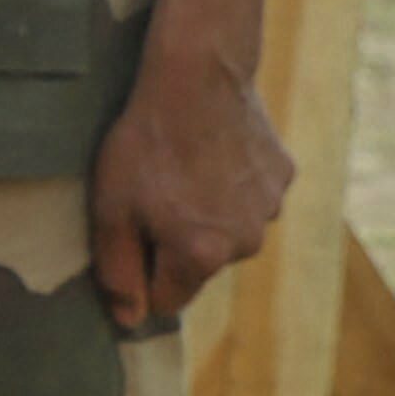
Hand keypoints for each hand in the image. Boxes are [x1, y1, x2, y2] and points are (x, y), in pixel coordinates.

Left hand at [89, 30, 293, 328]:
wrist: (197, 76)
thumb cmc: (144, 144)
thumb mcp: (111, 209)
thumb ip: (118, 270)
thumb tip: (129, 319)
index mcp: (203, 256)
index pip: (168, 299)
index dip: (141, 275)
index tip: (129, 239)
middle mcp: (247, 243)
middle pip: (199, 264)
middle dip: (174, 243)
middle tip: (151, 194)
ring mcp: (270, 208)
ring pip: (228, 229)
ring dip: (205, 212)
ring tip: (182, 168)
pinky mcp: (283, 176)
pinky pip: (248, 195)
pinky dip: (230, 182)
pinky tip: (210, 151)